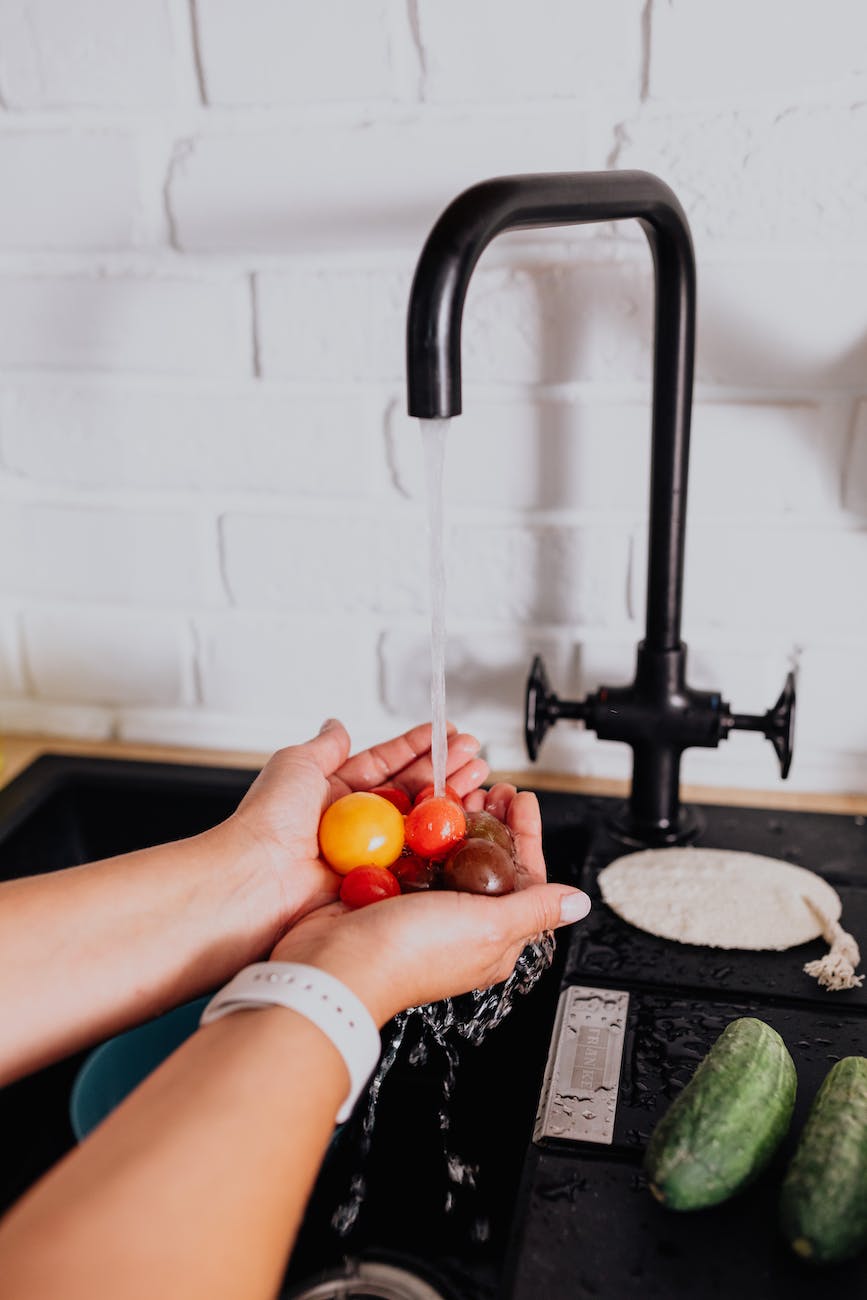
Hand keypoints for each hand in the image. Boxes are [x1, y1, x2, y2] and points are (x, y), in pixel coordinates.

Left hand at [216, 719, 489, 937]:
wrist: (259, 878)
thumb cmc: (268, 822)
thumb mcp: (294, 764)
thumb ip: (324, 746)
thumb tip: (336, 723)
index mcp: (335, 794)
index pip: (385, 763)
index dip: (417, 747)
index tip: (446, 732)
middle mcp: (356, 824)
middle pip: (410, 790)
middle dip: (444, 769)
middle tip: (475, 754)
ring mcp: (369, 853)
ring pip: (420, 821)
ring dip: (451, 797)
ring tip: (479, 775)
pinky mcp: (380, 882)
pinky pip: (418, 857)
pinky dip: (444, 838)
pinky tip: (465, 815)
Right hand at [269, 784, 590, 1024]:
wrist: (333, 965)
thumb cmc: (411, 955)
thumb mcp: (486, 927)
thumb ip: (534, 910)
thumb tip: (579, 903)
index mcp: (493, 937)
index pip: (524, 877)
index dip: (525, 833)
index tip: (520, 798)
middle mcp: (460, 922)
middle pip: (486, 860)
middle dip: (491, 819)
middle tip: (488, 786)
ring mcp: (422, 906)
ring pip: (449, 852)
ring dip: (456, 818)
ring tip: (458, 790)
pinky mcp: (388, 893)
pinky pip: (412, 854)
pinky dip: (419, 828)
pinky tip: (418, 808)